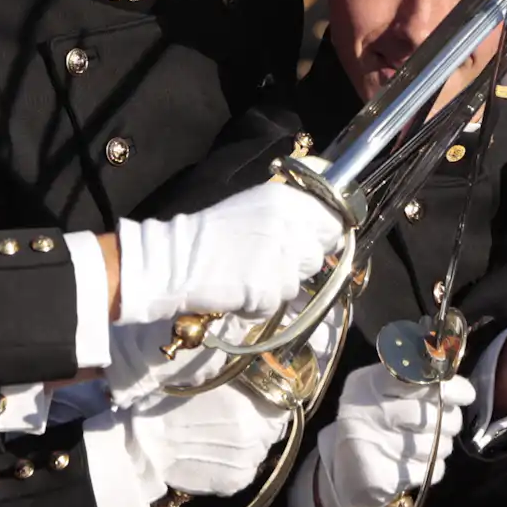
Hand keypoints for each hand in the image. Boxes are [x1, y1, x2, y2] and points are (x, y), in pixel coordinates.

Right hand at [113, 178, 342, 325]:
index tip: (309, 243)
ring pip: (297, 284)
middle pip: (317, 256)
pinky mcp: (267, 289)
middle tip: (267, 262)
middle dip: (298, 265)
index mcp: (286, 201)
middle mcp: (289, 226)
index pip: (333, 222)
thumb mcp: (254, 206)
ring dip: (276, 285)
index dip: (322, 236)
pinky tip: (236, 289)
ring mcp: (280, 260)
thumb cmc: (210, 233)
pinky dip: (257, 305)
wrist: (174, 260)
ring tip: (246, 274)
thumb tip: (325, 228)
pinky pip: (274, 305)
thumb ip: (290, 214)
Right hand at [119, 383, 291, 495]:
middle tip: (237, 416)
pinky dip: (237, 462)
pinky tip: (215, 451)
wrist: (144, 440)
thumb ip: (244, 375)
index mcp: (254, 407)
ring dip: (249, 443)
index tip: (261, 395)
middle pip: (274, 429)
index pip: (284, 403)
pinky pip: (246, 470)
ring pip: (261, 450)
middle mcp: (256, 438)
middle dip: (261, 421)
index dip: (273, 397)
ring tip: (221, 435)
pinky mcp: (233, 484)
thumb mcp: (211, 376)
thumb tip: (269, 365)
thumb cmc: (173, 401)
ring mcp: (246, 464)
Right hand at [312, 364, 476, 506]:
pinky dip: (431, 470)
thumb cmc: (377, 427)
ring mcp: (372, 445)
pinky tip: (413, 466)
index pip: (418, 379)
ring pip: (437, 445)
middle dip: (449, 422)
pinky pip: (431, 471)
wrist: (347, 475)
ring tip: (421, 447)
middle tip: (442, 426)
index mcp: (368, 384)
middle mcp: (366, 411)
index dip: (449, 387)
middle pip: (434, 415)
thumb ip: (418, 386)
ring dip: (440, 448)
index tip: (464, 395)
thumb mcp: (386, 395)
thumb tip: (461, 389)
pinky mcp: (382, 478)